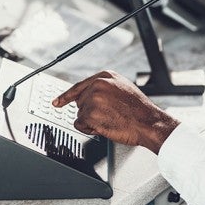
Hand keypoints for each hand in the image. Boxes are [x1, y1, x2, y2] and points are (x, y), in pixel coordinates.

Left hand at [53, 70, 179, 153]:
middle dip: (90, 112)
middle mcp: (97, 84)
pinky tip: (104, 126)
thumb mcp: (123, 88)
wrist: (148, 122)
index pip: (80, 85)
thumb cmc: (138, 109)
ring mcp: (93, 98)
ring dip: (91, 121)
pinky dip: (89, 129)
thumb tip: (89, 94)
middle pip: (80, 102)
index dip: (66, 96)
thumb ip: (105, 88)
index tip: (57, 102)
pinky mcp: (90, 113)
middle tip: (108, 116)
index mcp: (106, 76)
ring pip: (80, 114)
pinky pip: (80, 124)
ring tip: (110, 120)